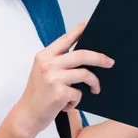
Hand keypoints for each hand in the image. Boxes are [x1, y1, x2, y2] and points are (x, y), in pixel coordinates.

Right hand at [15, 19, 114, 134]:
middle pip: (81, 55)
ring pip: (85, 74)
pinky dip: (77, 99)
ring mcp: (53, 78)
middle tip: (110, 62)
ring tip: (95, 89)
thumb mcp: (44, 72)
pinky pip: (79, 92)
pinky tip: (68, 104)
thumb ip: (59, 61)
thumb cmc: (39, 93)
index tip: (92, 23)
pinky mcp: (59, 93)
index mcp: (44, 56)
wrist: (27, 115)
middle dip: (99, 58)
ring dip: (94, 83)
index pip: (66, 38)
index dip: (80, 29)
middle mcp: (48, 64)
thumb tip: (85, 55)